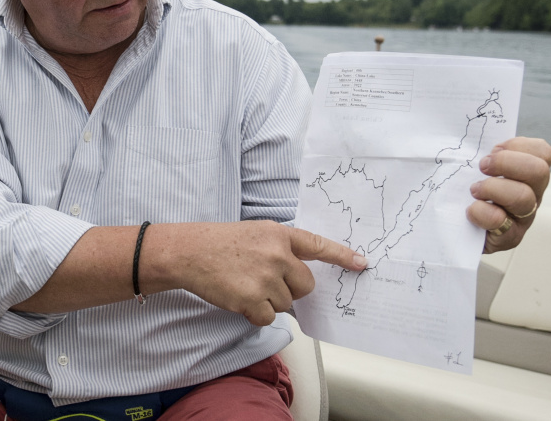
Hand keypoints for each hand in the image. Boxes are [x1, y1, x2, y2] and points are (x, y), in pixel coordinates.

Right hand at [150, 221, 366, 326]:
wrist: (188, 252)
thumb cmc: (219, 242)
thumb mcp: (255, 233)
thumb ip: (280, 249)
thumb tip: (298, 276)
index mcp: (279, 234)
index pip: (318, 245)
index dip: (341, 256)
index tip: (362, 263)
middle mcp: (277, 255)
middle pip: (305, 285)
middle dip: (291, 289)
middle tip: (265, 281)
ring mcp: (265, 278)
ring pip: (286, 304)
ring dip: (268, 301)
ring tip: (244, 284)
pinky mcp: (252, 299)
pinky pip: (268, 317)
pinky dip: (255, 313)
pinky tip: (238, 297)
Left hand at [467, 137, 550, 252]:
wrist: (454, 226)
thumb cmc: (463, 189)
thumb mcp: (470, 164)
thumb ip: (474, 147)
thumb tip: (456, 126)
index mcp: (527, 172)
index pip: (542, 152)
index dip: (518, 146)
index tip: (492, 148)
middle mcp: (532, 193)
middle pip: (538, 171)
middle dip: (507, 163)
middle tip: (482, 166)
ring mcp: (524, 217)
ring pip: (523, 197)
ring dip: (493, 188)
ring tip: (473, 190)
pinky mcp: (510, 237)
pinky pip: (501, 221)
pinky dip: (482, 213)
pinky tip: (470, 211)